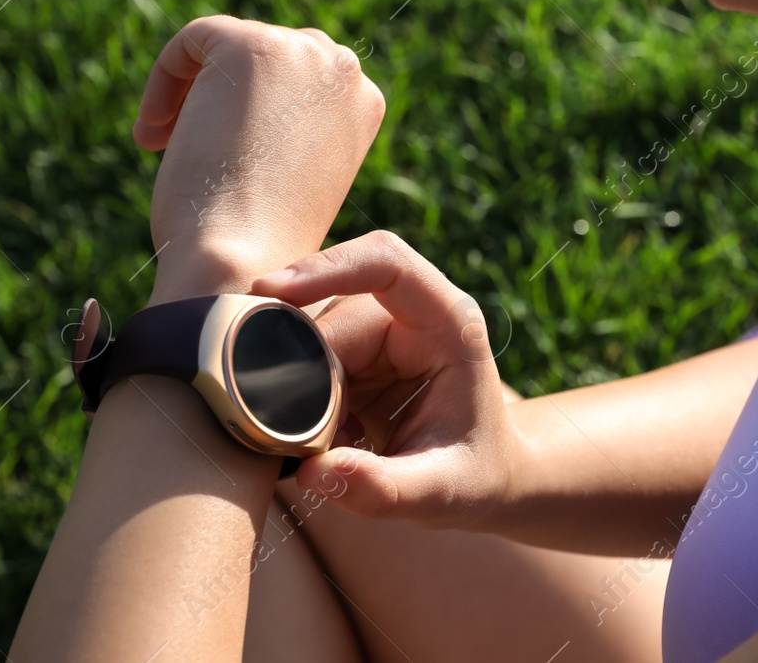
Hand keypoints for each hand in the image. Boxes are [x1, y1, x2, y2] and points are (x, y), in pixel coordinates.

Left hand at [132, 15, 385, 299]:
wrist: (243, 259)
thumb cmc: (259, 238)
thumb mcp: (292, 172)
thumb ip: (284, 126)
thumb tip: (243, 105)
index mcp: (365, 101)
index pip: (301, 77)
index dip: (255, 112)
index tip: (228, 158)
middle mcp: (344, 69)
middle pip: (269, 53)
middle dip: (227, 95)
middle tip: (197, 147)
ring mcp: (301, 51)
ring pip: (229, 46)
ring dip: (194, 91)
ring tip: (170, 143)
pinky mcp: (251, 46)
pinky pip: (193, 41)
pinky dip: (164, 80)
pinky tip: (155, 134)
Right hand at [249, 230, 521, 529]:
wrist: (484, 476)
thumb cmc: (474, 476)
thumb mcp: (438, 493)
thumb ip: (382, 488)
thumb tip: (315, 472)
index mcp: (450, 323)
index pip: (387, 264)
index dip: (328, 267)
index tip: (273, 292)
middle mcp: (414, 313)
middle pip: (332, 317)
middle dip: (306, 374)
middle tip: (313, 439)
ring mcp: (380, 328)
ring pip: (310, 340)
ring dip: (302, 391)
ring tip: (337, 443)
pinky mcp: (354, 349)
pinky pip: (305, 361)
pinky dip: (301, 400)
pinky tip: (330, 437)